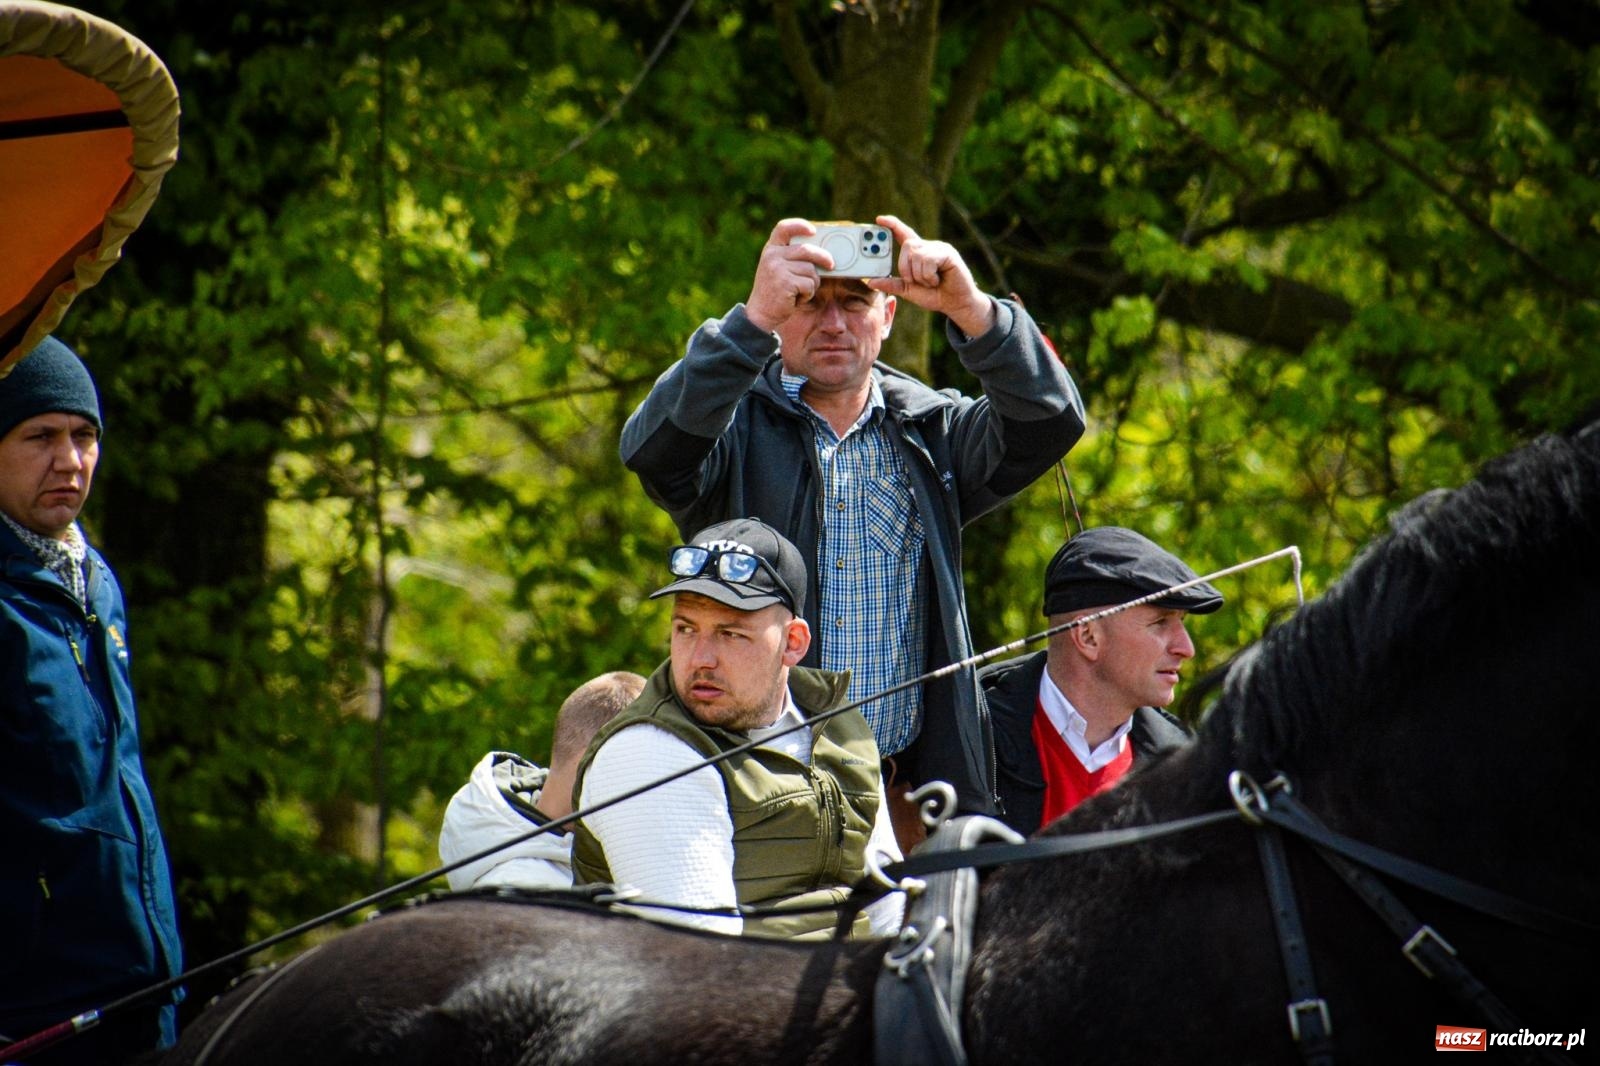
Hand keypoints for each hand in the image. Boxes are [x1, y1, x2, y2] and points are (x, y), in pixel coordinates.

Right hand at [744, 219, 832, 332]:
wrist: (761, 314)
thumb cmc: (775, 291)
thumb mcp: (777, 269)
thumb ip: (791, 258)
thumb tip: (821, 253)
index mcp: (771, 249)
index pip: (784, 228)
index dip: (800, 225)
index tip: (813, 230)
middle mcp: (772, 256)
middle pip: (807, 250)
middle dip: (823, 257)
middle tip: (831, 265)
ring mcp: (778, 269)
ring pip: (811, 270)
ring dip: (812, 283)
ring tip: (800, 291)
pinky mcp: (785, 283)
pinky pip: (809, 284)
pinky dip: (808, 294)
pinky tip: (797, 298)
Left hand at [867, 215, 995, 337]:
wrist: (956, 304)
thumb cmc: (934, 295)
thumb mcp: (908, 291)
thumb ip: (892, 284)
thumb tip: (871, 281)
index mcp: (918, 253)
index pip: (904, 233)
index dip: (892, 225)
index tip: (879, 219)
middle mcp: (928, 247)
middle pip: (907, 246)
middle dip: (906, 267)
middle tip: (915, 281)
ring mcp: (939, 248)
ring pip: (916, 255)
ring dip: (919, 275)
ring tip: (931, 282)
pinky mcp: (947, 253)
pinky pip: (928, 260)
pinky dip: (928, 276)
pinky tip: (937, 280)